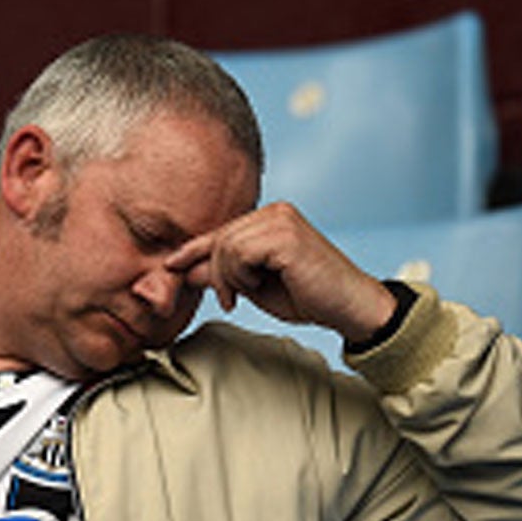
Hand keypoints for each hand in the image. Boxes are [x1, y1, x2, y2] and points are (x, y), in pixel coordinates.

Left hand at [165, 201, 396, 342]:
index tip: (171, 265)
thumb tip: (185, 270)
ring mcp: (281, 220)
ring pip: (225, 246)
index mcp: (270, 219)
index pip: (222, 231)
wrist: (350, 308)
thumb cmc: (307, 297)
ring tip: (249, 292)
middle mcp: (275, 212)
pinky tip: (259, 285)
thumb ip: (224, 274)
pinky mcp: (285, 235)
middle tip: (229, 300)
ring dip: (230, 277)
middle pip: (219, 238)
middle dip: (215, 273)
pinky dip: (241, 275)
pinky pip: (239, 253)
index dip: (193, 249)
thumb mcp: (255, 286)